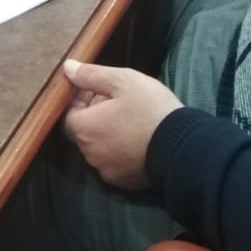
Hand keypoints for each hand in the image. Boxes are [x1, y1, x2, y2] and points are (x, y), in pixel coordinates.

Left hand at [61, 59, 180, 190]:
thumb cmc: (150, 108)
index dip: (81, 100)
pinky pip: (113, 162)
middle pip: (83, 131)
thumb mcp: (123, 81)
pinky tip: (137, 139)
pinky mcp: (123, 182)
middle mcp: (90, 153)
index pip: (68, 114)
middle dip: (94, 116)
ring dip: (106, 134)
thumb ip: (91, 75)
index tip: (99, 90)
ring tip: (130, 119)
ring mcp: (106, 171)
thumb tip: (67, 68)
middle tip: (118, 101)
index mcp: (85, 128)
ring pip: (98, 148)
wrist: (182, 146)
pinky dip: (119, 150)